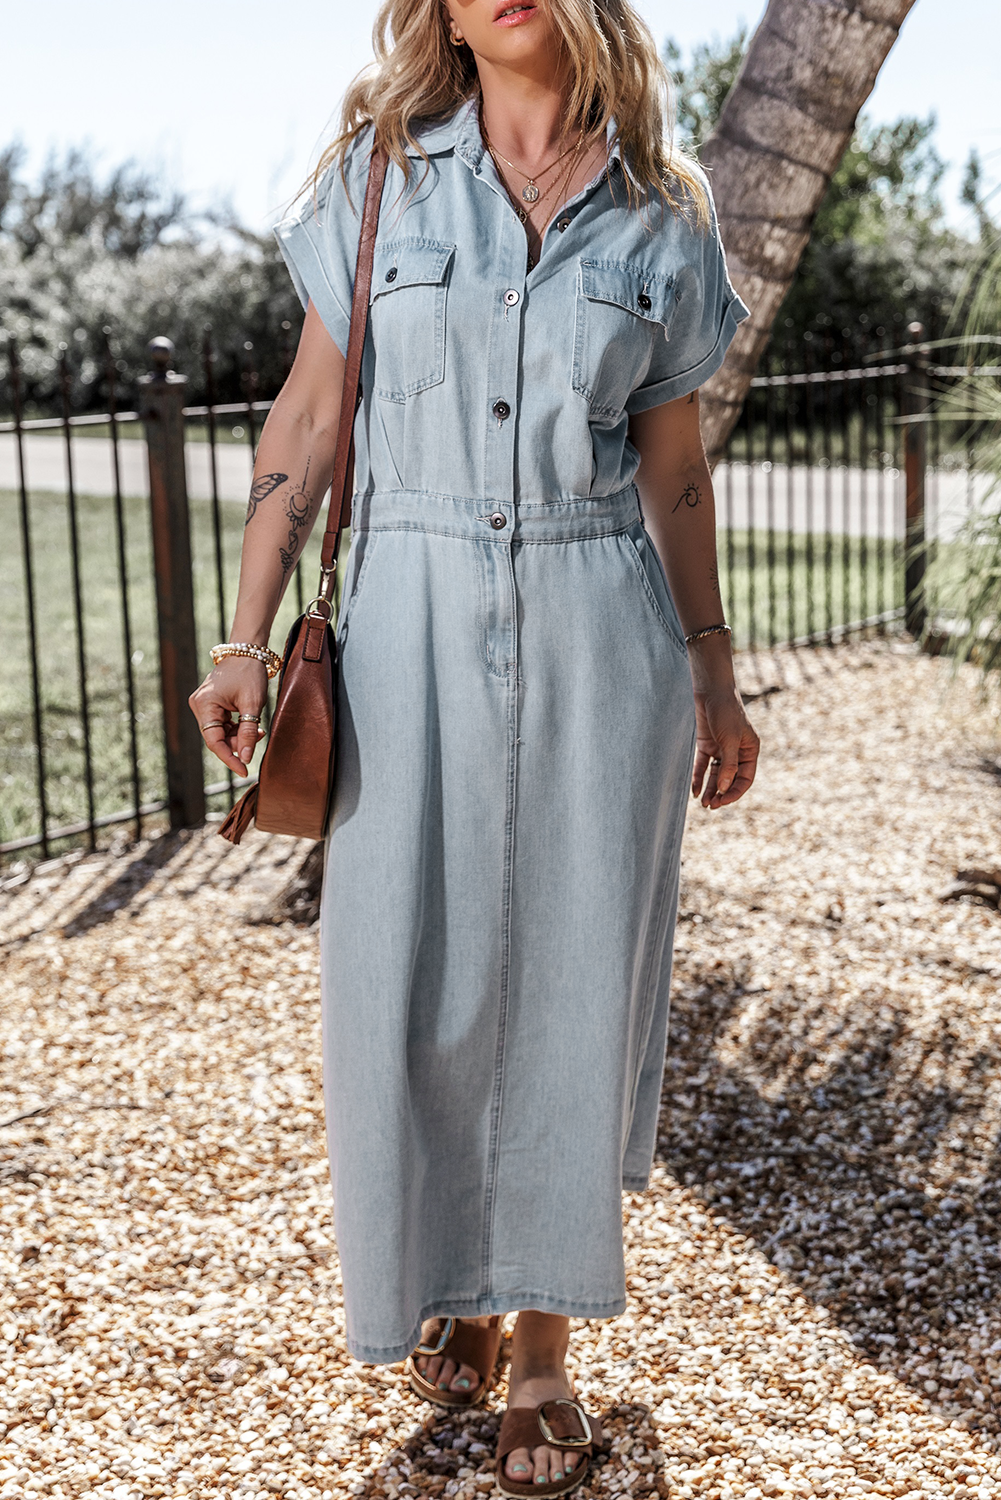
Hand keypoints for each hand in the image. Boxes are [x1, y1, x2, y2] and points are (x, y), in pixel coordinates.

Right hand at [188, 658, 267, 777]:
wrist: (247, 651)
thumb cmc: (249, 673)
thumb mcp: (252, 705)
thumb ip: (248, 732)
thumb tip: (246, 757)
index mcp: (204, 705)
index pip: (214, 742)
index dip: (230, 758)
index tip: (245, 770)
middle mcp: (199, 706)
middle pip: (217, 738)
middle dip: (238, 743)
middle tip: (259, 736)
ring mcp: (204, 706)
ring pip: (221, 733)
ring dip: (240, 736)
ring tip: (258, 729)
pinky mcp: (212, 705)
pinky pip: (223, 725)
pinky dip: (237, 729)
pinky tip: (252, 726)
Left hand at [691, 683, 759, 808]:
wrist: (710, 690)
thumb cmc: (726, 712)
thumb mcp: (729, 739)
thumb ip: (729, 764)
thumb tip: (726, 788)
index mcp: (750, 751)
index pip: (745, 778)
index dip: (735, 792)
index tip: (723, 801)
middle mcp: (737, 752)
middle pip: (730, 779)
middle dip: (721, 793)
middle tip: (710, 806)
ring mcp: (721, 749)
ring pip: (717, 775)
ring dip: (710, 789)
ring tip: (703, 803)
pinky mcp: (707, 745)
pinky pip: (703, 766)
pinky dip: (699, 778)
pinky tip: (694, 791)